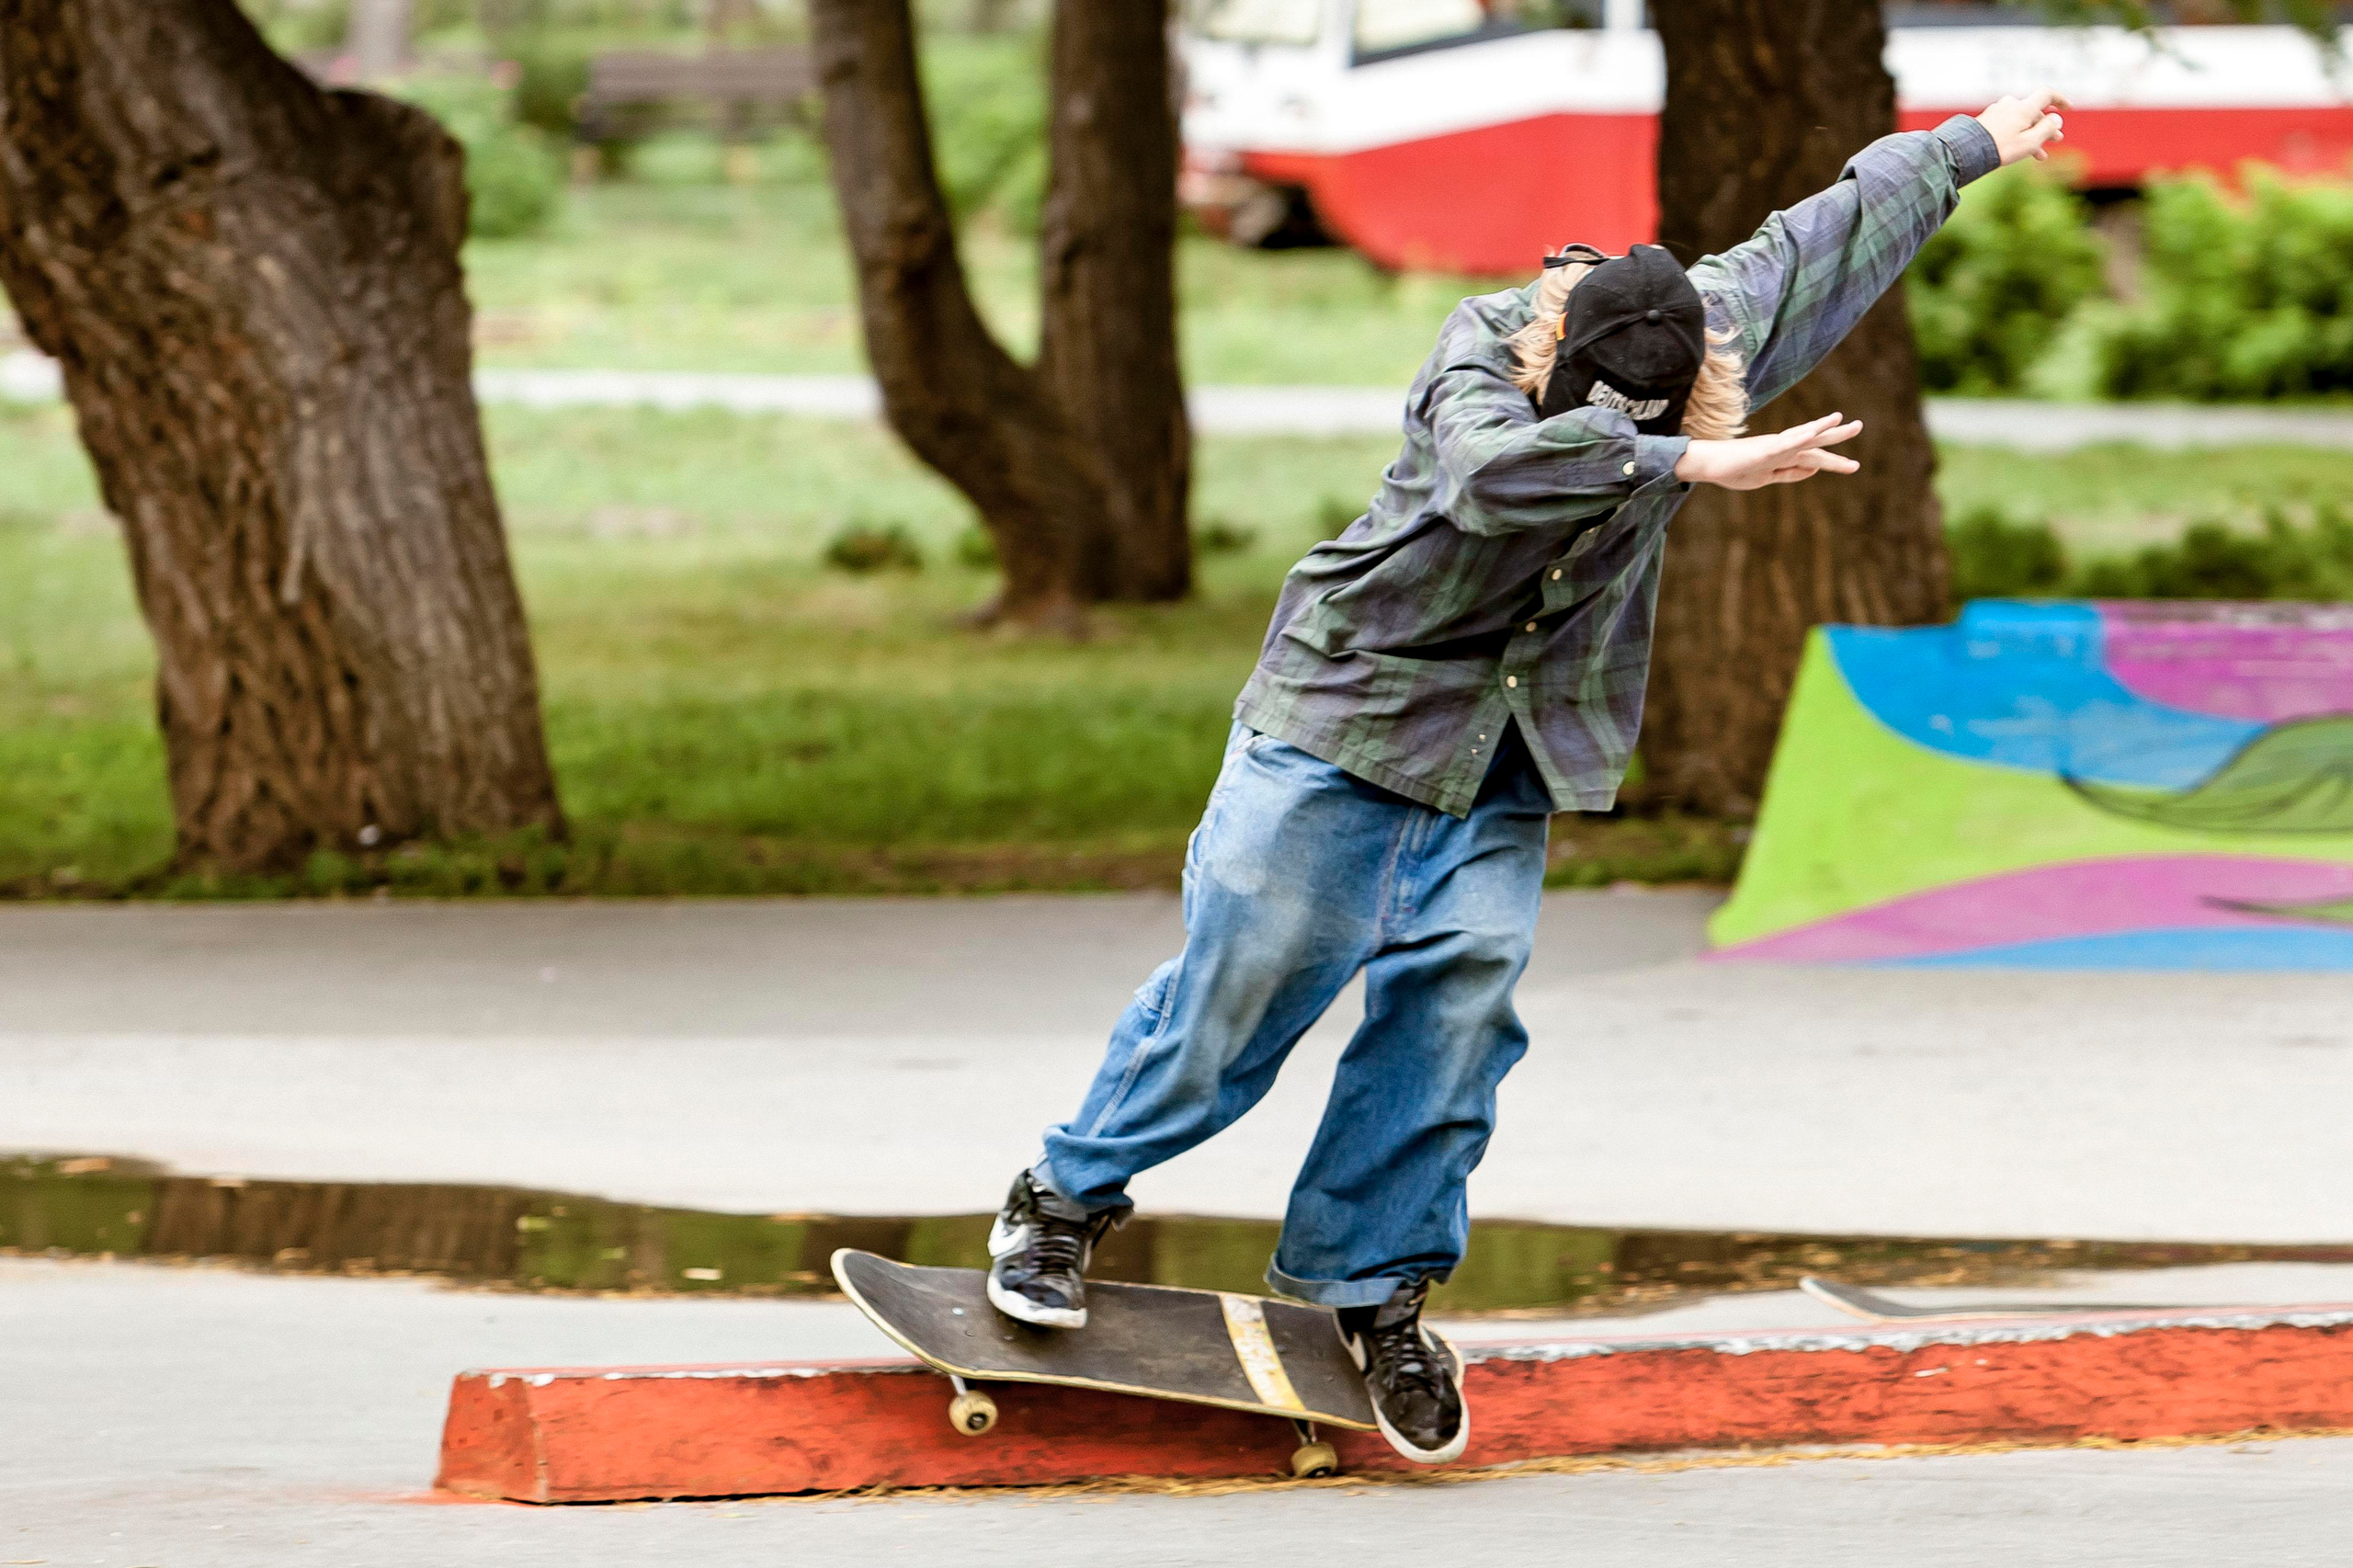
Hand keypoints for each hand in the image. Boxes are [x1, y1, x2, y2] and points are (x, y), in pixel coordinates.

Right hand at [1673, 413, 1861, 491]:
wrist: (1708, 465)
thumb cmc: (1733, 469)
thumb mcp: (1768, 477)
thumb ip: (1791, 473)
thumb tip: (1814, 469)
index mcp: (1784, 455)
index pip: (1814, 457)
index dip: (1834, 461)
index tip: (1853, 465)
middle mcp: (1782, 447)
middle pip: (1814, 441)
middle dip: (1837, 435)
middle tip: (1859, 426)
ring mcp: (1773, 447)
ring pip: (1802, 436)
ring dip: (1822, 428)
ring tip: (1841, 420)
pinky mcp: (1762, 450)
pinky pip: (1784, 443)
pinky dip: (1800, 437)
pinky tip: (1814, 432)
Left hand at [1978, 89, 2069, 166]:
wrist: (1966, 152)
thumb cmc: (2000, 148)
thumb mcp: (2030, 142)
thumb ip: (2047, 129)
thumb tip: (2056, 119)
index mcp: (2023, 107)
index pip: (2047, 95)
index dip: (2060, 100)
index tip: (2067, 108)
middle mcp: (2010, 105)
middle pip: (2034, 112)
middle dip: (2046, 127)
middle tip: (2056, 139)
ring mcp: (1998, 111)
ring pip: (2021, 121)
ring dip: (2032, 135)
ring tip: (2040, 154)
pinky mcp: (1987, 120)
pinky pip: (2008, 125)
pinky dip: (2018, 136)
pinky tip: (2021, 152)